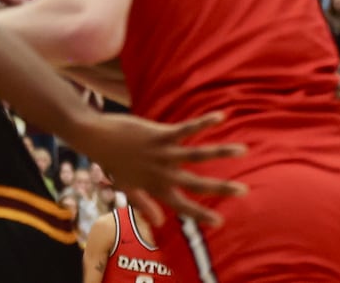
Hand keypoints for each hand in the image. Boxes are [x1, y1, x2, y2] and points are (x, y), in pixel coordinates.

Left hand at [73, 111, 245, 227]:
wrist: (95, 138)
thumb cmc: (111, 162)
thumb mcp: (126, 187)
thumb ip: (144, 204)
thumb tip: (159, 222)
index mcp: (156, 187)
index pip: (182, 206)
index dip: (201, 215)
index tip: (220, 222)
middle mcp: (162, 173)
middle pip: (196, 183)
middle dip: (221, 187)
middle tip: (243, 190)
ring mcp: (162, 154)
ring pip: (197, 155)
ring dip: (221, 152)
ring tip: (242, 150)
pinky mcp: (159, 134)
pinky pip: (186, 129)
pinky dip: (204, 123)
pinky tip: (220, 117)